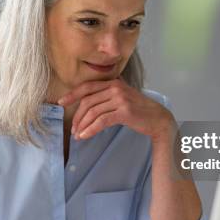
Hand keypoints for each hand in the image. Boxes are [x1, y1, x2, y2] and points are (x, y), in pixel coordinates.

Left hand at [57, 78, 174, 142]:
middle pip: (88, 102)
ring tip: (78, 135)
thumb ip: (107, 95)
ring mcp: (120, 99)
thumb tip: (85, 104)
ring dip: (82, 125)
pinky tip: (85, 136)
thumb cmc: (138, 110)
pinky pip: (101, 122)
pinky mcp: (124, 112)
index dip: (72, 94)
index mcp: (114, 82)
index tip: (61, 102)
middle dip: (77, 116)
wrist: (158, 119)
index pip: (88, 87)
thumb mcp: (122, 97)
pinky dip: (90, 130)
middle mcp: (116, 88)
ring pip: (93, 113)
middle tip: (73, 128)